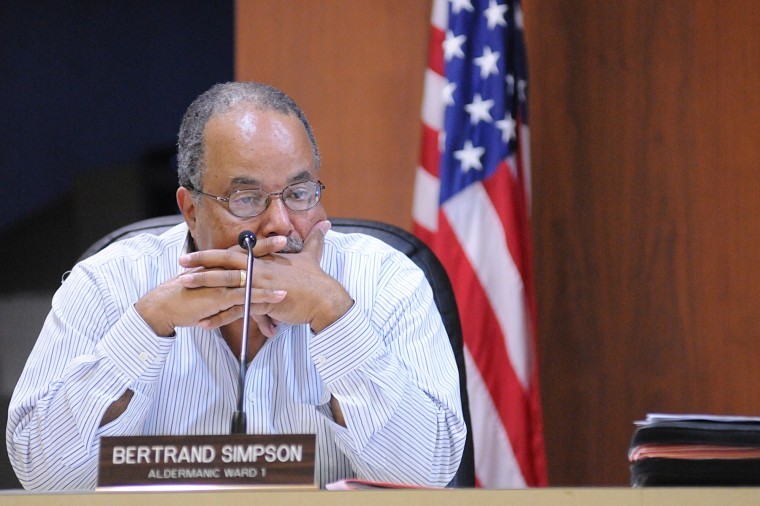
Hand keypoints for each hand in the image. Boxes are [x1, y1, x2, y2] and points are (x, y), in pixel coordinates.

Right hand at [134, 236, 288, 336]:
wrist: (165, 307)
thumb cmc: (186, 297)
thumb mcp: (206, 286)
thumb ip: (221, 283)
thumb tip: (233, 284)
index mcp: (218, 265)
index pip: (241, 250)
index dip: (258, 243)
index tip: (273, 236)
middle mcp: (221, 270)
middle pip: (247, 256)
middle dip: (267, 247)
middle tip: (285, 238)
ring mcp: (221, 283)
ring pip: (251, 276)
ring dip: (273, 273)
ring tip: (293, 267)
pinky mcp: (220, 297)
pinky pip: (246, 296)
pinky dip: (264, 296)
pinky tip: (279, 296)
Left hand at [174, 221, 352, 336]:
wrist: (325, 299)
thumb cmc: (317, 280)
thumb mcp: (314, 256)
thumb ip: (315, 240)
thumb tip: (325, 224)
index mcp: (266, 260)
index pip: (235, 254)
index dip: (215, 254)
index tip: (197, 254)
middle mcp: (260, 269)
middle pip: (225, 264)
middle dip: (201, 263)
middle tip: (181, 264)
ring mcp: (260, 286)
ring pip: (226, 284)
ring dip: (204, 286)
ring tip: (184, 287)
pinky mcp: (263, 303)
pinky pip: (237, 311)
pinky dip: (219, 317)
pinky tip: (204, 322)